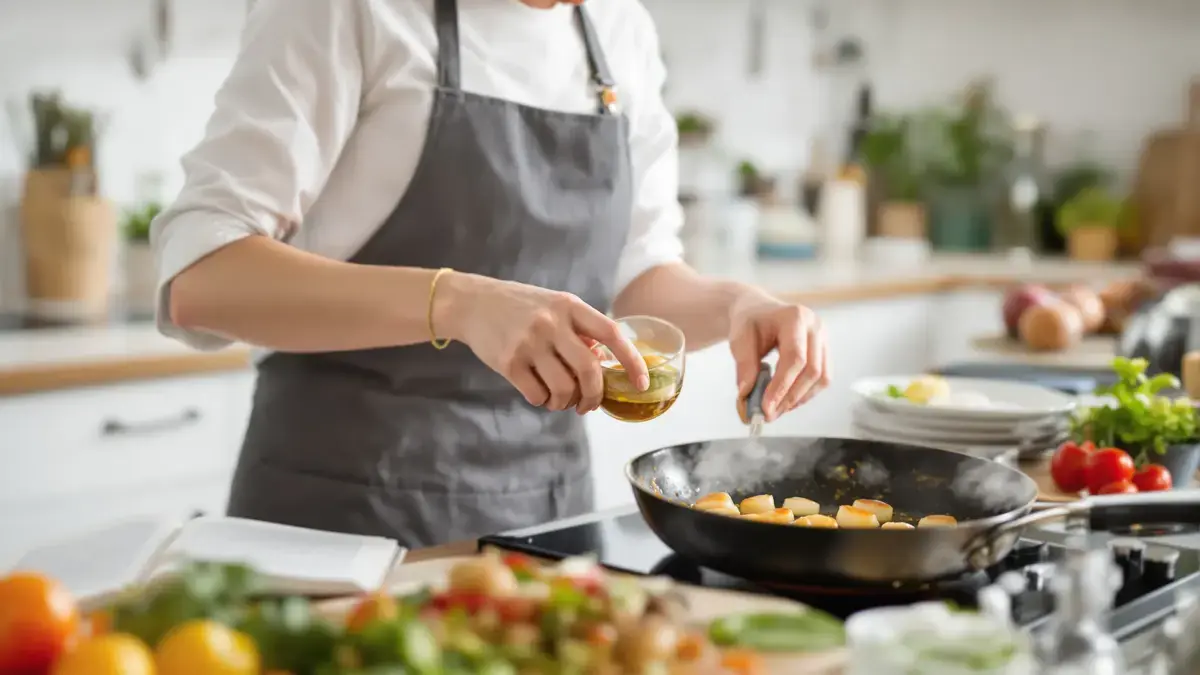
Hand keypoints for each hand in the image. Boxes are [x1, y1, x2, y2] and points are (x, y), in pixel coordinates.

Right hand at [437, 272, 648, 412]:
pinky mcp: (508, 362)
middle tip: (589, 405)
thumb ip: (580, 331)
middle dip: (595, 396)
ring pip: (563, 389)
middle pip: (589, 371)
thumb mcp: (555, 306)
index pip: (611, 334)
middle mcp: (551, 323)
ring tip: (559, 399)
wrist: (473, 303)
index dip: (631, 361)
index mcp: (570, 306)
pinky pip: (537, 395)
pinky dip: (543, 401)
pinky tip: (539, 392)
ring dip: (565, 402)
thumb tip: (604, 367)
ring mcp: (529, 343)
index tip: (642, 383)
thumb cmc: (522, 307)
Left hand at [728, 291, 828, 421]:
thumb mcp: (739, 338)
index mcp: (795, 317)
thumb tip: (747, 394)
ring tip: (776, 410)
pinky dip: (805, 393)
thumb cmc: (749, 322)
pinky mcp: (825, 351)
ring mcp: (824, 338)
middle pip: (812, 370)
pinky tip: (787, 400)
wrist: (758, 310)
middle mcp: (815, 326)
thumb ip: (744, 365)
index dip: (782, 386)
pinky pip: (822, 379)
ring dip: (799, 398)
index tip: (765, 407)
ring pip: (821, 378)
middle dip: (790, 397)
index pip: (795, 358)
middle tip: (769, 414)